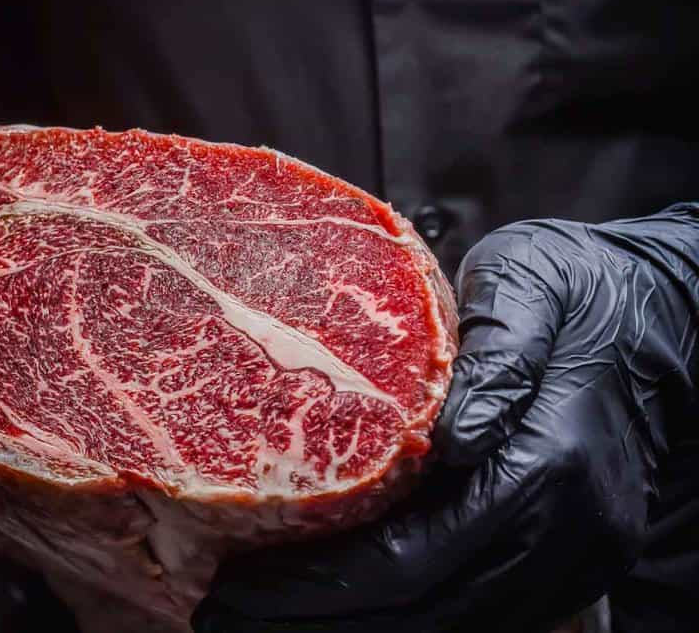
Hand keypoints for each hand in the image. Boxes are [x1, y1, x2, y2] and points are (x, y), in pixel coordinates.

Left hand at [193, 203, 698, 632]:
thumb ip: (493, 358)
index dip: (322, 588)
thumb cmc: (581, 288)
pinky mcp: (574, 558)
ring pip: (458, 625)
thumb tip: (452, 439)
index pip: (414, 560)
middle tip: (228, 619)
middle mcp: (570, 531)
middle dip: (323, 623)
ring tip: (271, 622)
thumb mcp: (529, 286)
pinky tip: (349, 609)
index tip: (242, 592)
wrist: (662, 310)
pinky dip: (412, 616)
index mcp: (550, 465)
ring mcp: (579, 555)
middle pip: (429, 612)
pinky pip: (486, 611)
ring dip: (362, 630)